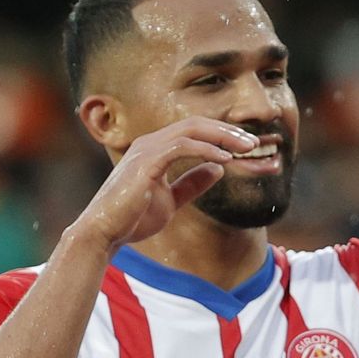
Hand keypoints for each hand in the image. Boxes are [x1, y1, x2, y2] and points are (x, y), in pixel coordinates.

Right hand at [69, 117, 258, 252]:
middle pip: (196, 124)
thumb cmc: (133, 217)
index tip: (247, 145)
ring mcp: (146, 150)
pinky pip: (181, 146)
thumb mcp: (172, 199)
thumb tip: (218, 168)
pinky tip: (225, 159)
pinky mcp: (145, 163)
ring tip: (246, 148)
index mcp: (156, 149)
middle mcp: (150, 143)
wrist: (104, 233)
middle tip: (253, 142)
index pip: (194, 131)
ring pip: (191, 130)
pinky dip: (205, 149)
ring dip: (222, 137)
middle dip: (227, 131)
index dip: (222, 134)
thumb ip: (192, 183)